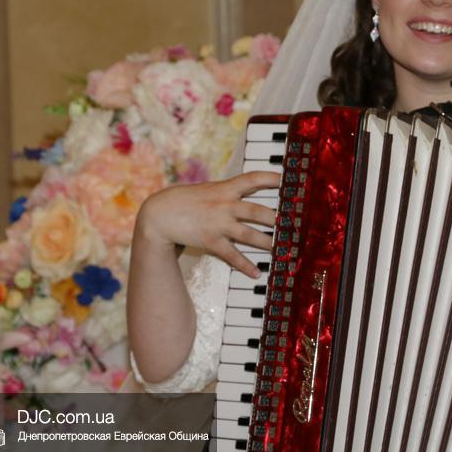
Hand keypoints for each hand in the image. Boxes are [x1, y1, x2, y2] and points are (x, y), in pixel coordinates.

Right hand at [135, 171, 280, 276]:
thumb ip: (228, 192)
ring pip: (249, 235)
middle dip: (276, 218)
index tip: (287, 179)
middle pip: (256, 211)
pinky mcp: (211, 241)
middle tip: (293, 224)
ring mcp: (218, 224)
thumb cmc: (185, 200)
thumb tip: (248, 190)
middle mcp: (224, 205)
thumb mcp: (209, 190)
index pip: (252, 178)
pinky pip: (232, 255)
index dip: (271, 178)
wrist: (159, 214)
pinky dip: (245, 265)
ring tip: (281, 249)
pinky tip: (256, 273)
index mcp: (225, 189)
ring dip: (267, 243)